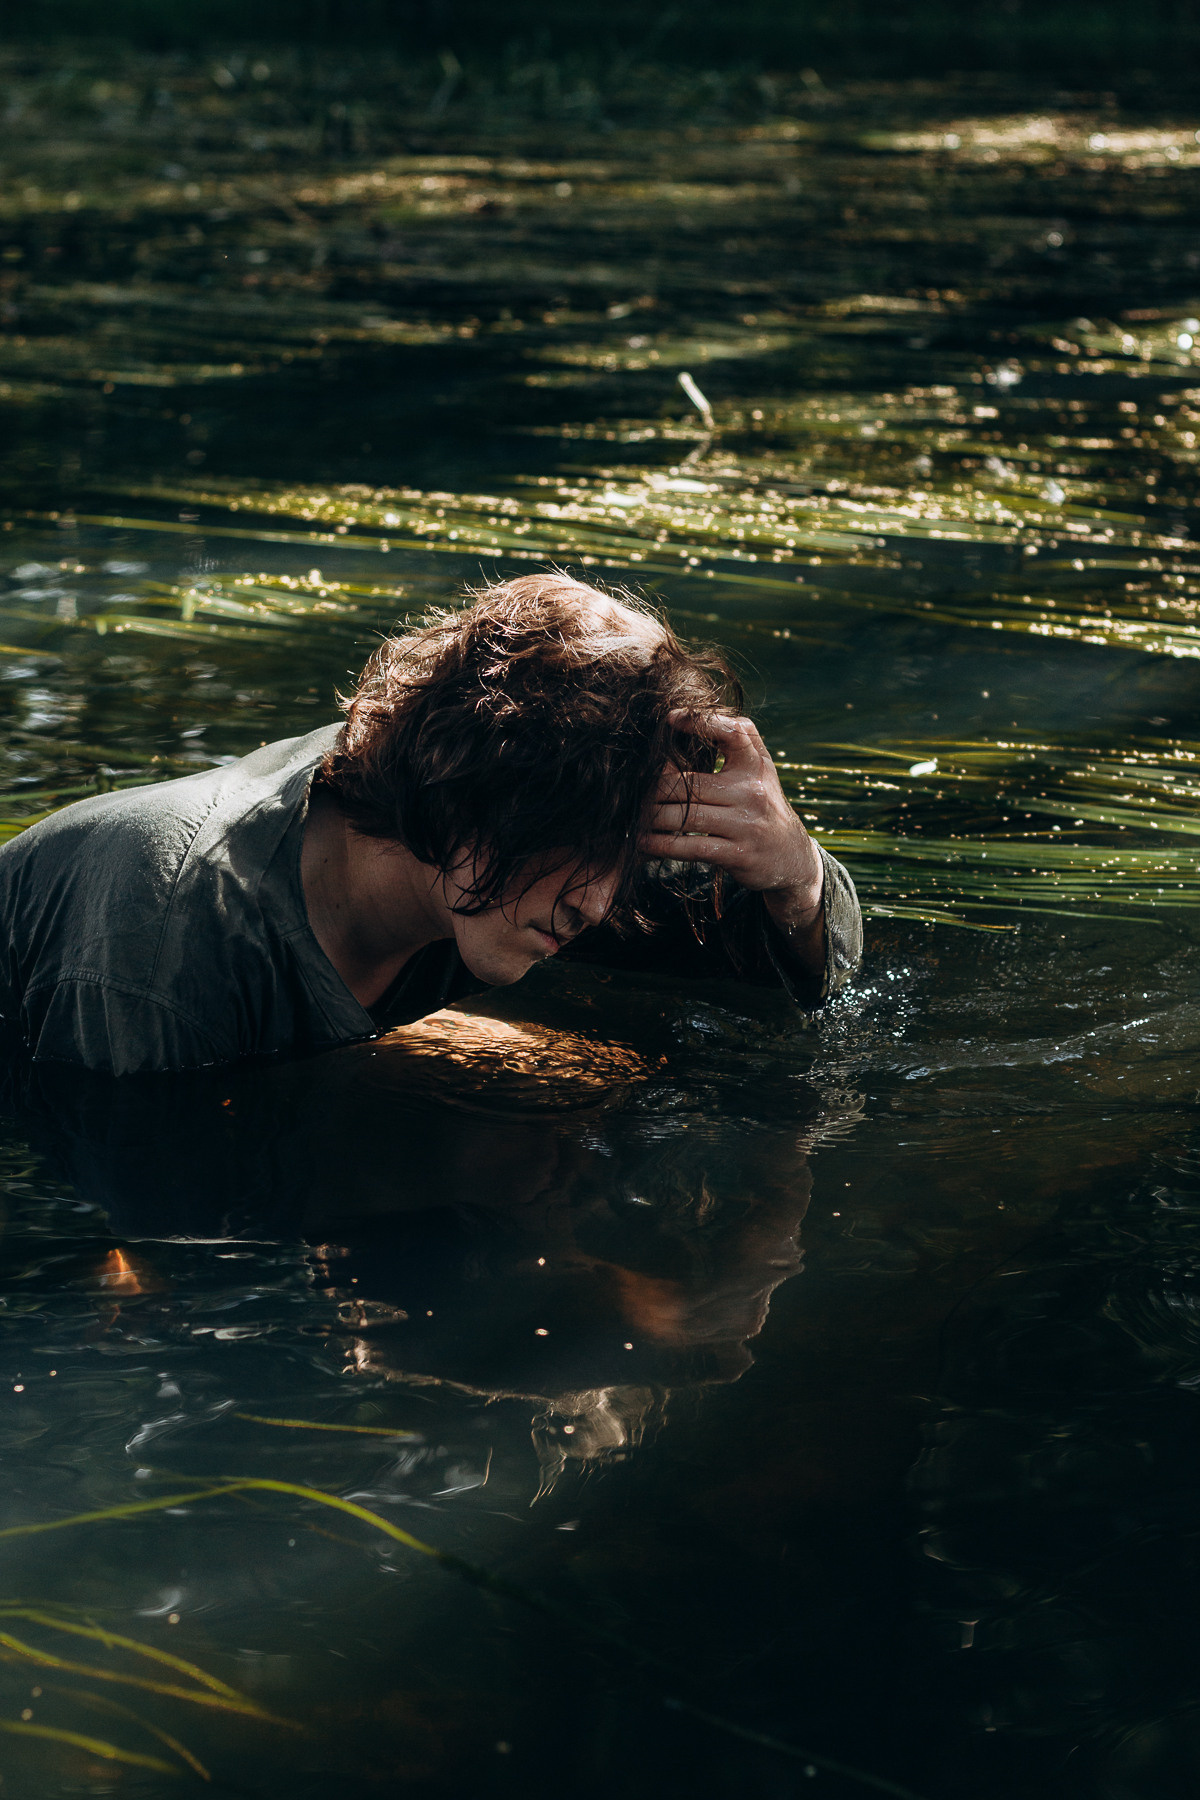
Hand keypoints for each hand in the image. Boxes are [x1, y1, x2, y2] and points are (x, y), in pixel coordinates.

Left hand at [640, 711, 824, 939]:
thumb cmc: (762, 805)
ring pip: (685, 816)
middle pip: (688, 784)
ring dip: (652, 818)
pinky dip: (661, 845)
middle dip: (654, 788)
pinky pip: (690, 847)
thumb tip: (678, 721)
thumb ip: (730, 743)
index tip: (668, 720)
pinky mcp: (738, 854)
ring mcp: (746, 825)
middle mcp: (753, 792)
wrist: (791, 857)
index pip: (732, 732)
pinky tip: (643, 843)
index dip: (699, 722)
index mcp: (755, 765)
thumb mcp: (758, 769)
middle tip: (632, 790)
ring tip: (634, 817)